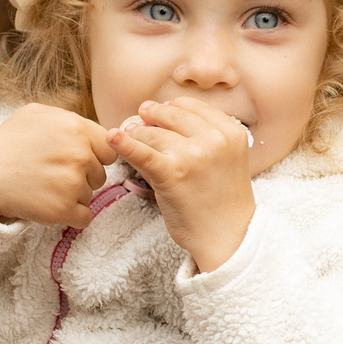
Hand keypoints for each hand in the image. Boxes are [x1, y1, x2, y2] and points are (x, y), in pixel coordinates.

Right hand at [0, 104, 116, 226]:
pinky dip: (70, 216)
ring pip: (90, 195)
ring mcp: (72, 183)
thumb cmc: (9, 142)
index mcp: (76, 128)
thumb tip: (106, 134)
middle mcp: (79, 155)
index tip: (75, 160)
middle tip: (51, 173)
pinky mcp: (63, 210)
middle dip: (81, 177)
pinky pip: (84, 217)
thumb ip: (73, 120)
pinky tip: (49, 204)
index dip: (94, 157)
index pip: (109, 150)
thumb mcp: (39, 114)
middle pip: (100, 175)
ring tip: (44, 186)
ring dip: (72, 196)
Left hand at [109, 97, 254, 270]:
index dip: (169, 110)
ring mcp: (194, 154)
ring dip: (137, 136)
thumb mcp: (224, 158)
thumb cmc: (222, 200)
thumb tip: (156, 115)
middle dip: (150, 118)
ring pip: (152, 133)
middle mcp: (215, 139)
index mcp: (230, 132)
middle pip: (170, 115)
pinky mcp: (172, 173)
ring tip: (129, 141)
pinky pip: (142, 152)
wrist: (227, 237)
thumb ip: (201, 136)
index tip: (157, 116)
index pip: (191, 106)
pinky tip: (112, 138)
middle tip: (136, 124)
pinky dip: (124, 144)